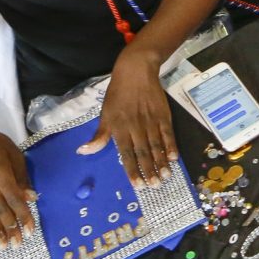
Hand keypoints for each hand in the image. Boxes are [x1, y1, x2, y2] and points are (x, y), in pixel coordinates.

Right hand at [0, 123, 35, 246]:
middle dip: (12, 230)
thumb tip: (31, 197)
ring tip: (5, 247)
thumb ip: (22, 178)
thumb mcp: (14, 155)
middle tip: (19, 245)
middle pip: (2, 212)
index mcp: (0, 176)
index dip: (24, 216)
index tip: (31, 230)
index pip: (15, 200)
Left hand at [80, 54, 177, 187]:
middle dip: (149, 170)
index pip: (126, 154)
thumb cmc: (117, 94)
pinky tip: (174, 158)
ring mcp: (151, 121)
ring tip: (166, 177)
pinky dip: (171, 146)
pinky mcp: (163, 115)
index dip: (132, 170)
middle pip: (144, 152)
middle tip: (155, 186)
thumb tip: (83, 151)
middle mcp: (136, 127)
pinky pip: (168, 133)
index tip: (138, 185)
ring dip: (162, 162)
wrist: (136, 71)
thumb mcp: (105, 114)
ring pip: (157, 145)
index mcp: (119, 128)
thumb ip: (99, 136)